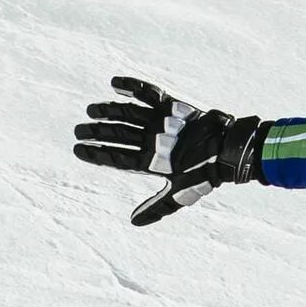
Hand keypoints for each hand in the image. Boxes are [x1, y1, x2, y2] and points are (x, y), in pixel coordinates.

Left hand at [72, 76, 266, 226]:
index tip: (78, 150)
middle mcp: (152, 140)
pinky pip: (147, 93)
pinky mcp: (170, 106)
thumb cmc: (205, 174)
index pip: (118, 158)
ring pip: (127, 114)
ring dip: (108, 111)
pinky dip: (131, 87)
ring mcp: (159, 123)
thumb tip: (134, 222)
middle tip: (79, 130)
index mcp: (151, 161)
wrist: (227, 152)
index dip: (97, 154)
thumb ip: (157, 207)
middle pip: (118, 134)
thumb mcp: (179, 194)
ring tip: (91, 110)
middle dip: (98, 132)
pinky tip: (113, 84)